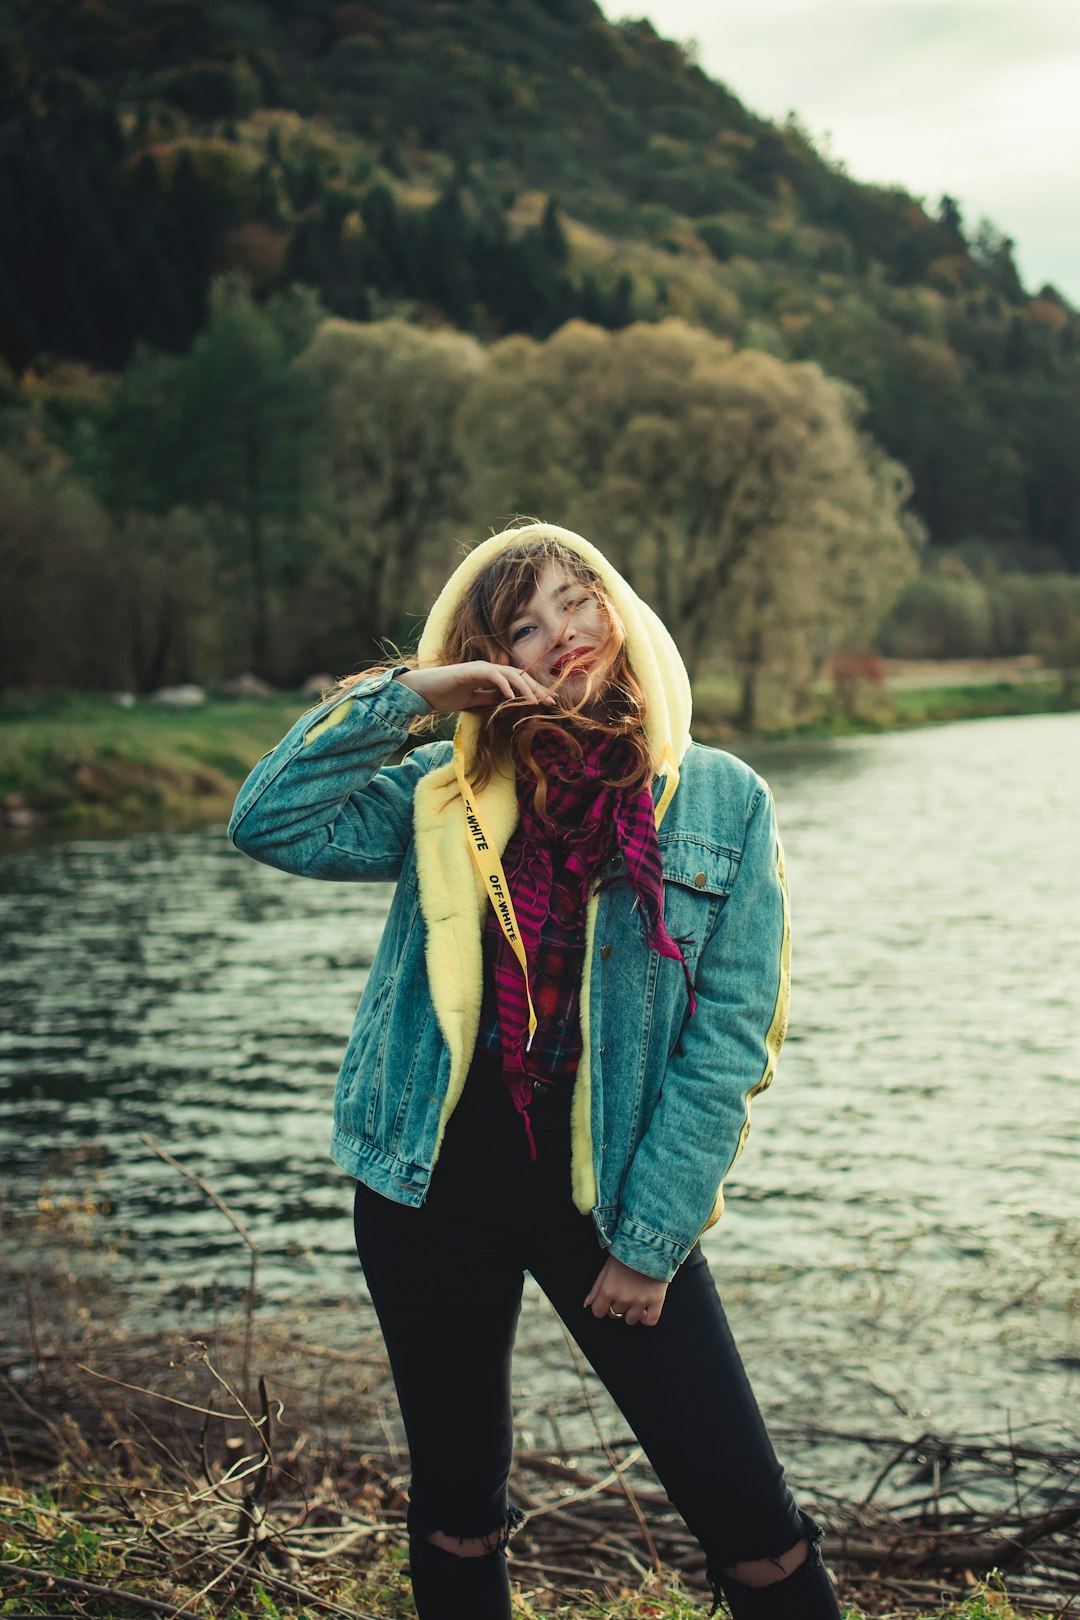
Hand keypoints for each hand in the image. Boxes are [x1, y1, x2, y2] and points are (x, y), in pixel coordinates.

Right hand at [395, 662, 555, 714]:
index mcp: (490, 676)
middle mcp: (488, 669)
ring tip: (535, 701)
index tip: (548, 702)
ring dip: (525, 687)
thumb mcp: (472, 701)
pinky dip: (504, 685)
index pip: (517, 682)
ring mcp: (480, 668)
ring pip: (510, 673)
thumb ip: (488, 698)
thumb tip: (505, 701)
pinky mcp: (470, 671)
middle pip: (519, 675)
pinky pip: (493, 675)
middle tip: (552, 702)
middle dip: (537, 688)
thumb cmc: (443, 696)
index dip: (534, 691)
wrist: (421, 692)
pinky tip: (512, 697)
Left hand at [585, 1255, 668, 1327]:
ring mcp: (640, 1301)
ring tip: (634, 1300)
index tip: (605, 1302)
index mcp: (609, 1289)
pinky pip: (651, 1321)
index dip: (601, 1307)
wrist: (651, 1243)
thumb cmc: (627, 1252)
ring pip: (630, 1320)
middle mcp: (623, 1298)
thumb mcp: (607, 1266)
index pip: (598, 1312)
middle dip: (616, 1306)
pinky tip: (645, 1312)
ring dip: (630, 1313)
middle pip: (614, 1315)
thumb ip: (597, 1287)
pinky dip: (647, 1319)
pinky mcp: (656, 1301)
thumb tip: (588, 1304)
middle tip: (622, 1293)